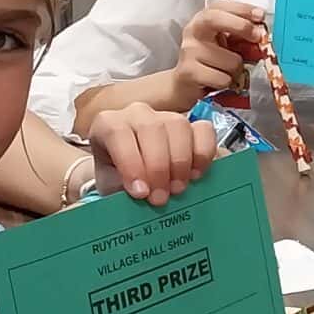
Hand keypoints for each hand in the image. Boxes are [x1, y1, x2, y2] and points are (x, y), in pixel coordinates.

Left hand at [87, 105, 217, 203]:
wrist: (134, 182)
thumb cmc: (119, 182)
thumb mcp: (111, 189)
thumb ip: (121, 191)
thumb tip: (141, 199)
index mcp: (108, 124)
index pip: (118, 133)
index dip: (131, 163)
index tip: (140, 193)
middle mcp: (136, 114)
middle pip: (151, 129)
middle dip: (158, 167)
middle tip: (161, 198)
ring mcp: (166, 116)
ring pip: (178, 126)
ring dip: (180, 161)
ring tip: (178, 189)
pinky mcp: (192, 124)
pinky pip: (204, 130)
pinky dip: (203, 154)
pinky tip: (195, 176)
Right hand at [161, 0, 267, 110]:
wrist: (185, 84)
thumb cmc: (210, 61)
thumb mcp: (226, 43)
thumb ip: (242, 35)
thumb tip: (262, 34)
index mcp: (203, 19)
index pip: (220, 6)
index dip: (242, 8)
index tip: (260, 15)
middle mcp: (193, 31)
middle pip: (215, 19)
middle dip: (240, 25)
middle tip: (258, 36)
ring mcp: (189, 51)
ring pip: (230, 59)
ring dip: (237, 69)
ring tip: (227, 70)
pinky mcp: (189, 72)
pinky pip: (223, 78)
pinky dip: (228, 82)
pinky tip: (218, 81)